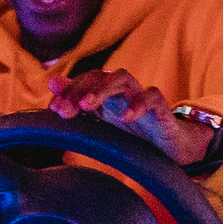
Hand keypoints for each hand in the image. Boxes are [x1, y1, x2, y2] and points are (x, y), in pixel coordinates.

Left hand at [46, 70, 214, 166]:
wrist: (170, 148)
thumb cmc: (134, 134)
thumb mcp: (102, 123)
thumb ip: (78, 104)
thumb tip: (53, 81)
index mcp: (105, 95)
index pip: (83, 82)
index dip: (68, 92)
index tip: (54, 109)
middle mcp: (121, 91)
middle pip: (99, 75)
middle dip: (80, 89)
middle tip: (65, 109)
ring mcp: (141, 96)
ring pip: (123, 78)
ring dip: (103, 88)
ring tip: (88, 104)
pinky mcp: (161, 108)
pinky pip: (152, 96)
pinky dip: (139, 103)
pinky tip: (127, 117)